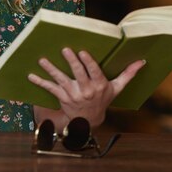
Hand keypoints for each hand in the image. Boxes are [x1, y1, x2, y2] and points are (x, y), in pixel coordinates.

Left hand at [28, 47, 145, 126]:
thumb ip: (128, 74)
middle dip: (71, 62)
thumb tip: (142, 61)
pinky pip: (50, 89)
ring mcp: (73, 94)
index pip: (94, 72)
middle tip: (64, 49)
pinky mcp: (62, 97)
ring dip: (50, 70)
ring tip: (42, 60)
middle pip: (78, 74)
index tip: (82, 51)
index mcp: (99, 85)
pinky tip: (30, 75)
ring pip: (61, 80)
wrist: (89, 121)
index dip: (88, 62)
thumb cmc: (103, 99)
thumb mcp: (117, 88)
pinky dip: (40, 82)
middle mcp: (86, 90)